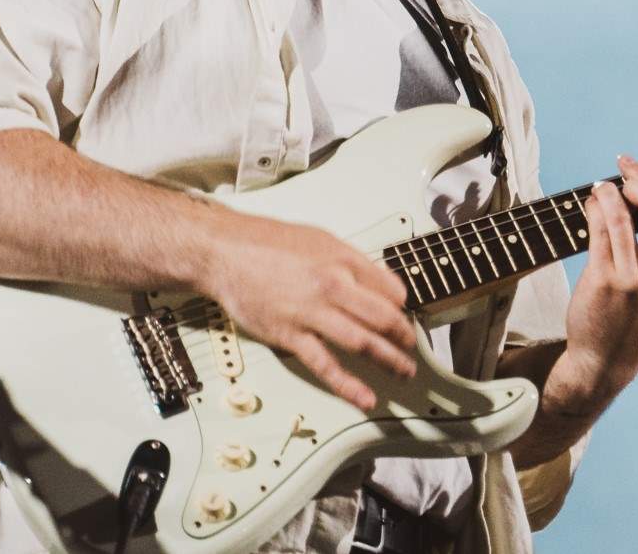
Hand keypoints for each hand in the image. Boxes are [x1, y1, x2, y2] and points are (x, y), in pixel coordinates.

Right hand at [201, 210, 415, 411]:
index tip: (407, 317)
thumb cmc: (269, 242)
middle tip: (411, 347)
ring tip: (404, 372)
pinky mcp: (290, 336)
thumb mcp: (320, 239)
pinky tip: (365, 398)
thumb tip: (383, 284)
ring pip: (363, 342)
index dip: (404, 307)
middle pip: (383, 318)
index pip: (390, 289)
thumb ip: (352, 261)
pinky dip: (349, 385)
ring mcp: (311, 313)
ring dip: (389, 361)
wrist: (225, 252)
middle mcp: (332, 286)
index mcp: (342, 260)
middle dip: (404, 337)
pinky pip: (325, 366)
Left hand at [551, 156, 637, 413]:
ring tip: (600, 187)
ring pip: (623, 215)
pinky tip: (590, 204)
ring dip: (609, 192)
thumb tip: (635, 196)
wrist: (609, 358)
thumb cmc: (629, 311)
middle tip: (621, 165)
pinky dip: (594, 209)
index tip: (633, 167)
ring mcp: (632, 276)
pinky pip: (600, 231)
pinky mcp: (604, 280)